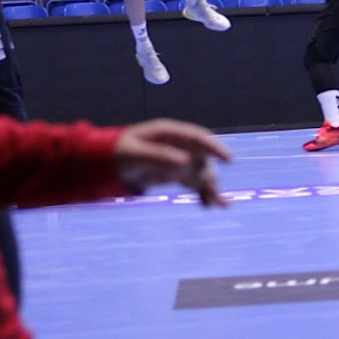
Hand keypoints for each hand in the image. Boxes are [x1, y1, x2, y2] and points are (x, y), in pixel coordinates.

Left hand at [113, 118, 231, 206]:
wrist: (110, 162)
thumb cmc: (120, 153)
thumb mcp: (133, 154)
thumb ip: (157, 157)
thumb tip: (184, 162)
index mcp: (169, 133)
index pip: (198, 138)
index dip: (214, 148)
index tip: (229, 159)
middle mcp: (179, 145)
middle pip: (203, 158)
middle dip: (211, 175)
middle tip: (213, 190)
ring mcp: (180, 159)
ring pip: (201, 173)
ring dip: (210, 187)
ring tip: (218, 204)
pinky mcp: (178, 173)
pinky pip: (194, 183)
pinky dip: (202, 193)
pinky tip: (208, 205)